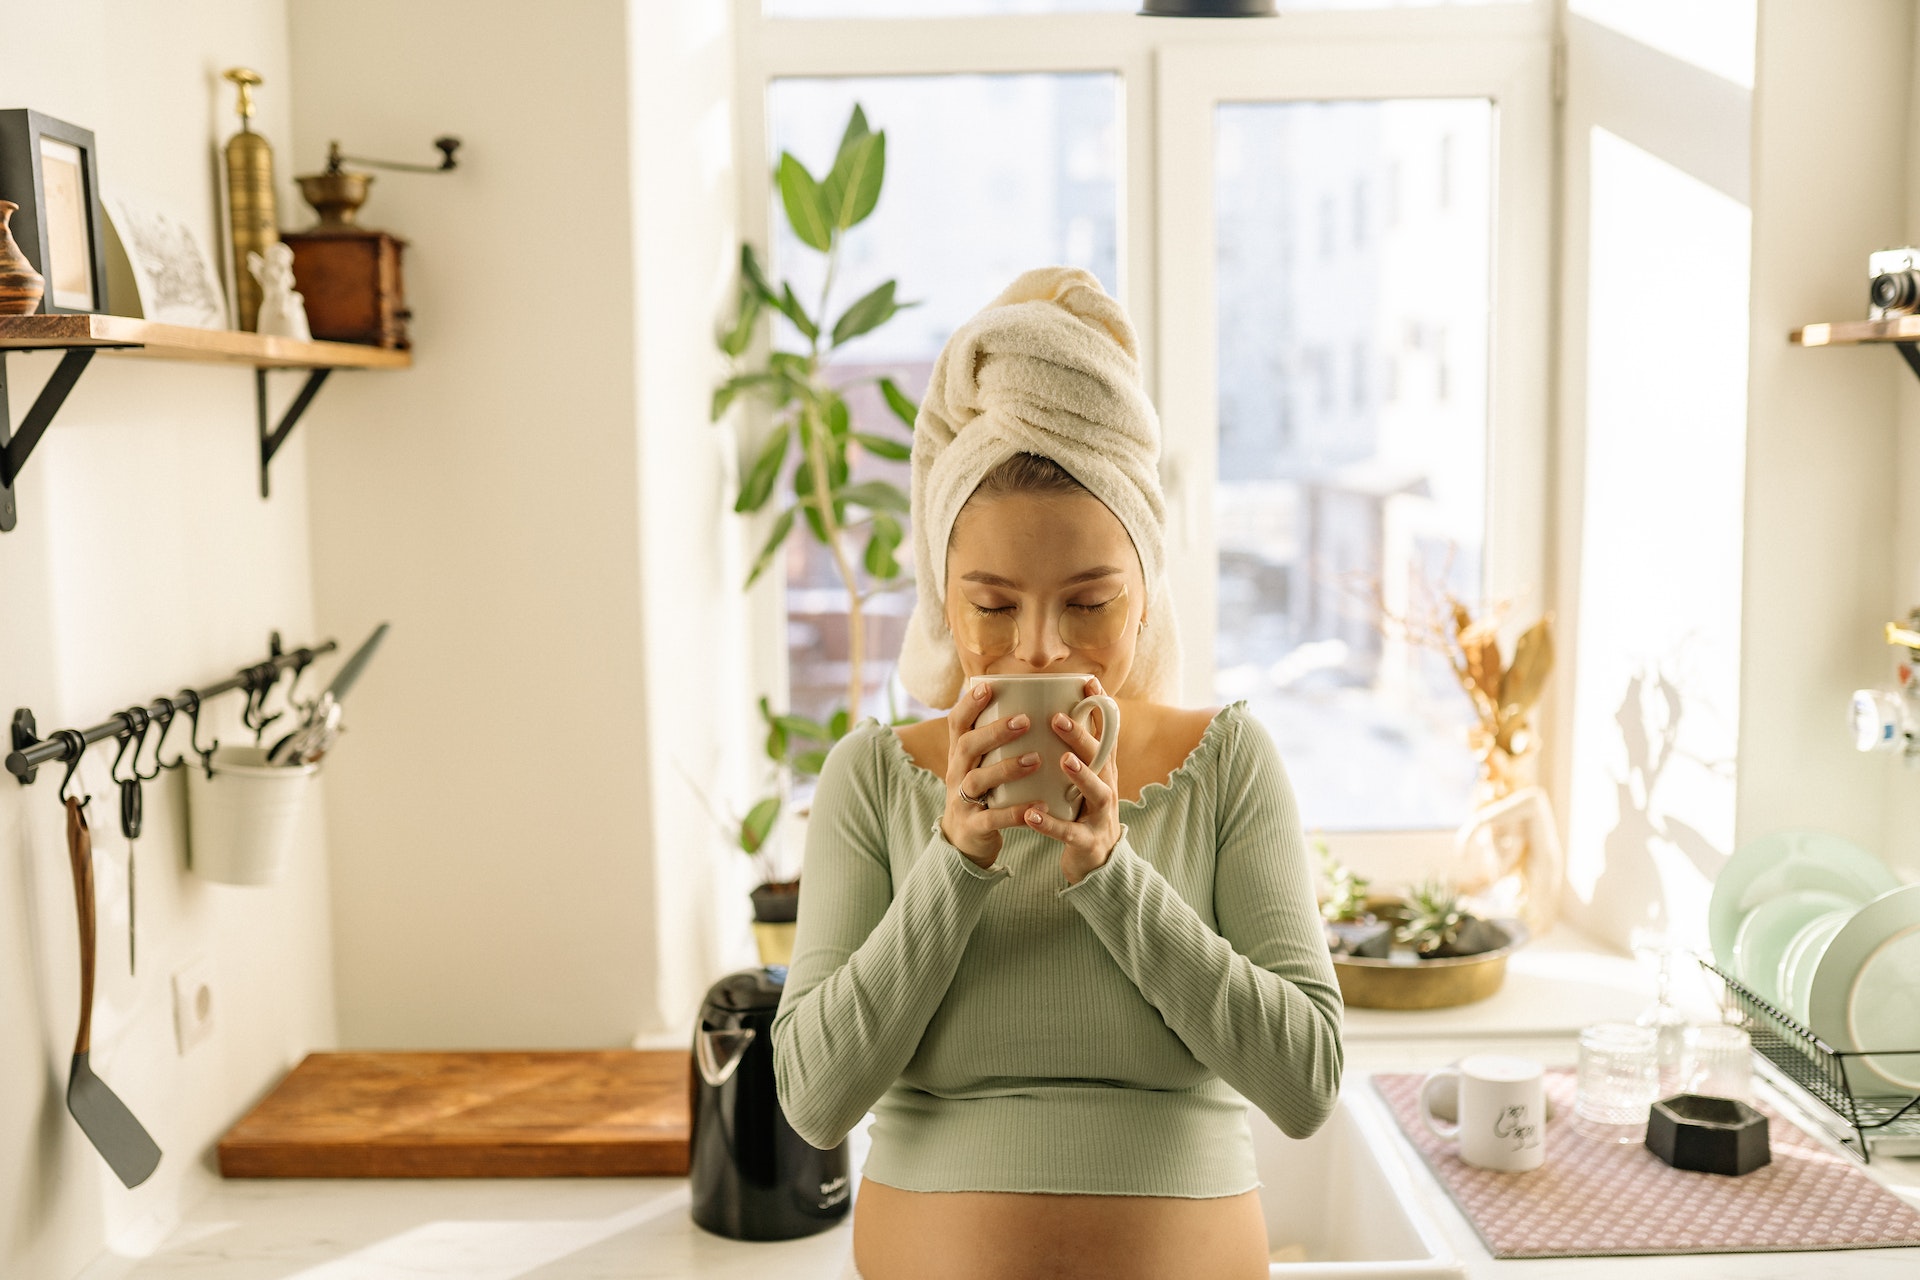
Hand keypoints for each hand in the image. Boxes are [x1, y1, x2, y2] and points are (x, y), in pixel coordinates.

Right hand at [939, 679, 1045, 868]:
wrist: (964, 842)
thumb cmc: (984, 793)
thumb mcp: (982, 764)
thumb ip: (997, 741)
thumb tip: (1032, 702)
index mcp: (960, 755)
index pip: (956, 723)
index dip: (969, 704)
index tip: (988, 687)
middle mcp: (956, 774)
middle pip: (967, 747)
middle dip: (995, 732)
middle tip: (1026, 720)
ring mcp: (962, 801)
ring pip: (977, 780)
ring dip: (1007, 768)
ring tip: (1037, 759)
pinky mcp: (974, 826)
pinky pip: (993, 818)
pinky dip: (1015, 812)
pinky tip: (1039, 805)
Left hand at [1021, 675, 1122, 884]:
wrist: (1097, 863)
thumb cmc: (1082, 811)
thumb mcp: (1082, 779)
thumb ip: (1072, 750)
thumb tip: (1049, 709)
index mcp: (1102, 769)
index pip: (1106, 733)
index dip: (1100, 707)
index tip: (1087, 681)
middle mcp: (1106, 787)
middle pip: (1100, 757)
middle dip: (1081, 736)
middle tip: (1057, 717)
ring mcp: (1100, 815)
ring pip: (1096, 791)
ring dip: (1080, 774)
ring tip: (1061, 760)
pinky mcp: (1088, 842)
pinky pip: (1069, 832)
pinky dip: (1051, 824)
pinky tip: (1031, 815)